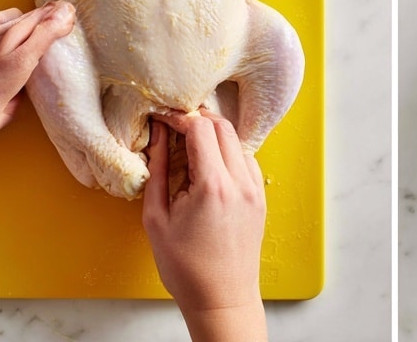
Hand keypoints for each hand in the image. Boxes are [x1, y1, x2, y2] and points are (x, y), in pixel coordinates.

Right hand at [142, 115, 267, 341]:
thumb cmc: (184, 267)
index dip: (179, 116)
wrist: (221, 299)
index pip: (200, 127)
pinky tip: (209, 166)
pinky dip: (227, 152)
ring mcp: (254, 188)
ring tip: (190, 147)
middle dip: (197, 119)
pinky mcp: (260, 196)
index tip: (163, 118)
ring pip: (236, 139)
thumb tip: (159, 134)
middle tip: (175, 126)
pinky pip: (245, 159)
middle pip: (222, 125)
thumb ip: (158, 169)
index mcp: (213, 185)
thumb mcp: (157, 218)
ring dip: (214, 134)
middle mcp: (240, 181)